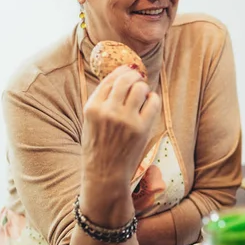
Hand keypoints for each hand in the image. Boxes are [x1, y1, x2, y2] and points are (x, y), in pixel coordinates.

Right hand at [81, 65, 159, 222]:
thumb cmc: (98, 148)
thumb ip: (102, 101)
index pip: (110, 79)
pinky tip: (150, 104)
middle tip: (139, 79)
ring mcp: (125, 119)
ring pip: (140, 87)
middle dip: (134, 76)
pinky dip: (153, 99)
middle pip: (126, 79)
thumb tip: (122, 75)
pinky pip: (153, 102)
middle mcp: (107, 110)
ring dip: (143, 87)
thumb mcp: (90, 122)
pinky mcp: (141, 128)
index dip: (122, 71)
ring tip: (143, 94)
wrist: (105, 175)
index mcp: (92, 107)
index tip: (129, 70)